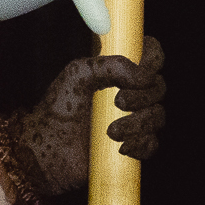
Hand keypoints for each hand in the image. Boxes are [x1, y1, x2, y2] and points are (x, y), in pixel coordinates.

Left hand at [0, 38, 167, 203]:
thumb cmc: (57, 109)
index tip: (140, 73)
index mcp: (118, 70)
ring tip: (111, 132)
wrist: (46, 151)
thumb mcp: (78, 75)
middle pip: (159, 87)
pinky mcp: (132, 146)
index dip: (153, 60)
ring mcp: (133, 120)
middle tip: (117, 102)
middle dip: (142, 96)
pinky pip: (152, 143)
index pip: (151, 54)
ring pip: (157, 117)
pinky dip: (141, 145)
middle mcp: (130, 92)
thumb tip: (141, 75)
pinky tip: (120, 148)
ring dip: (138, 124)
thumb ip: (110, 65)